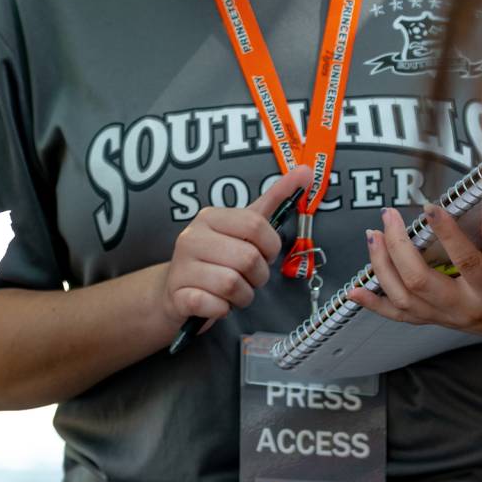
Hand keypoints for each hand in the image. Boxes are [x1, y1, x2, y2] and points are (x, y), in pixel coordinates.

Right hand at [160, 168, 305, 333]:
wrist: (175, 292)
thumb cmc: (216, 259)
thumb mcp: (243, 228)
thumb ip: (274, 200)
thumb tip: (306, 172)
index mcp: (209, 217)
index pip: (255, 225)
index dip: (270, 246)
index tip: (265, 254)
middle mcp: (191, 237)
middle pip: (248, 258)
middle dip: (258, 276)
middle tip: (248, 277)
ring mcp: (182, 267)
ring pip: (233, 284)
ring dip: (242, 296)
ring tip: (233, 292)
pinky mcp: (179, 296)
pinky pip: (215, 305)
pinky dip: (223, 309)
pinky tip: (216, 303)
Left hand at [349, 204, 481, 334]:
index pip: (465, 261)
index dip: (447, 233)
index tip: (430, 207)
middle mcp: (460, 307)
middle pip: (419, 279)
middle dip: (398, 245)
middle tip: (389, 216)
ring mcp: (441, 316)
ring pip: (402, 296)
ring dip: (381, 265)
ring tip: (373, 236)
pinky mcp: (429, 321)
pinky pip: (395, 315)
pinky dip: (372, 302)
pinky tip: (355, 290)